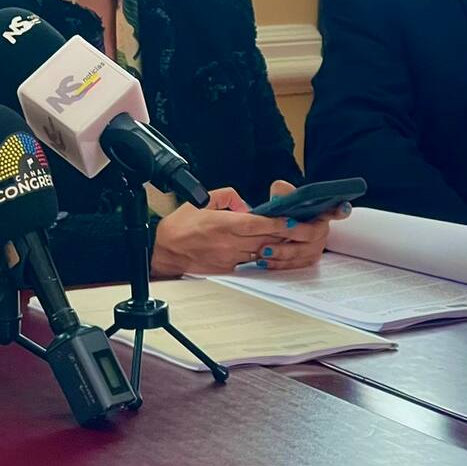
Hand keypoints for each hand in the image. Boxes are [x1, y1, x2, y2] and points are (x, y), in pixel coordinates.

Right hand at [151, 186, 287, 276]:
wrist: (164, 251)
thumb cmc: (180, 226)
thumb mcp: (200, 201)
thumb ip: (226, 196)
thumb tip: (244, 204)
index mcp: (222, 224)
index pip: (257, 224)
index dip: (278, 223)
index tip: (293, 220)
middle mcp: (228, 242)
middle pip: (264, 240)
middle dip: (284, 235)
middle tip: (301, 229)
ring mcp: (229, 257)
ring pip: (260, 252)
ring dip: (274, 246)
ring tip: (287, 239)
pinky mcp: (227, 269)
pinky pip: (249, 260)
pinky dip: (259, 255)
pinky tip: (265, 250)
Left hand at [251, 179, 349, 270]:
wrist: (280, 228)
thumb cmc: (286, 210)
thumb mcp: (284, 197)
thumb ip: (283, 192)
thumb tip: (280, 190)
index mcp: (321, 212)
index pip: (335, 210)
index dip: (340, 210)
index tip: (343, 207)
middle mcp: (322, 230)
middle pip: (311, 233)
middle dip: (291, 232)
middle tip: (273, 231)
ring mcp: (316, 247)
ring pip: (303, 253)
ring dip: (283, 252)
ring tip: (263, 251)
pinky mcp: (306, 260)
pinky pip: (295, 264)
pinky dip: (279, 263)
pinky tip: (264, 261)